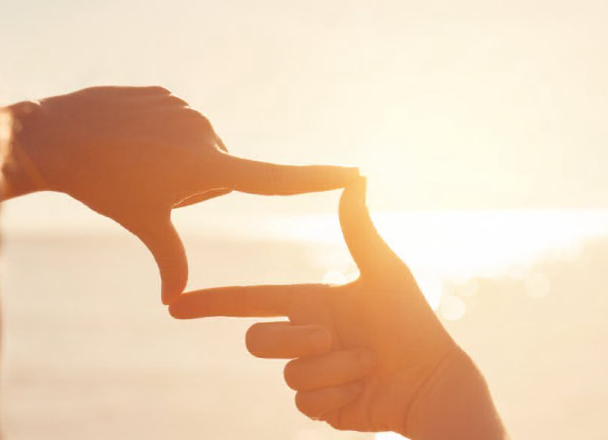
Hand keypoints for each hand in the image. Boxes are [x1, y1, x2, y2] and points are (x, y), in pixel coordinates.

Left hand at [4, 86, 358, 303]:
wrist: (59, 137)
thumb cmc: (104, 186)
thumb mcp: (143, 224)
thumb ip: (171, 261)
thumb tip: (173, 303)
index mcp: (207, 166)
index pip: (273, 178)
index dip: (316, 179)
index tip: (354, 172)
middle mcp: (205, 133)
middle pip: (217, 172)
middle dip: (193, 185)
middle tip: (149, 184)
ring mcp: (185, 110)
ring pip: (195, 148)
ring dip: (174, 160)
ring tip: (134, 162)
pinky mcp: (165, 95)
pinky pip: (174, 125)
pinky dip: (157, 137)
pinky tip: (128, 141)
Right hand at [171, 179, 503, 437]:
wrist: (432, 380)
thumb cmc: (414, 323)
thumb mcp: (384, 271)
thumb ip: (357, 228)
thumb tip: (356, 176)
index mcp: (309, 303)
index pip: (248, 301)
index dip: (210, 303)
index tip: (175, 305)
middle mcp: (304, 337)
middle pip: (256, 341)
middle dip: (294, 339)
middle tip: (332, 337)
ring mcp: (310, 374)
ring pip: (287, 374)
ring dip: (331, 368)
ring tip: (366, 363)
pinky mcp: (320, 406)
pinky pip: (305, 403)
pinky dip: (337, 395)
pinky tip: (363, 389)